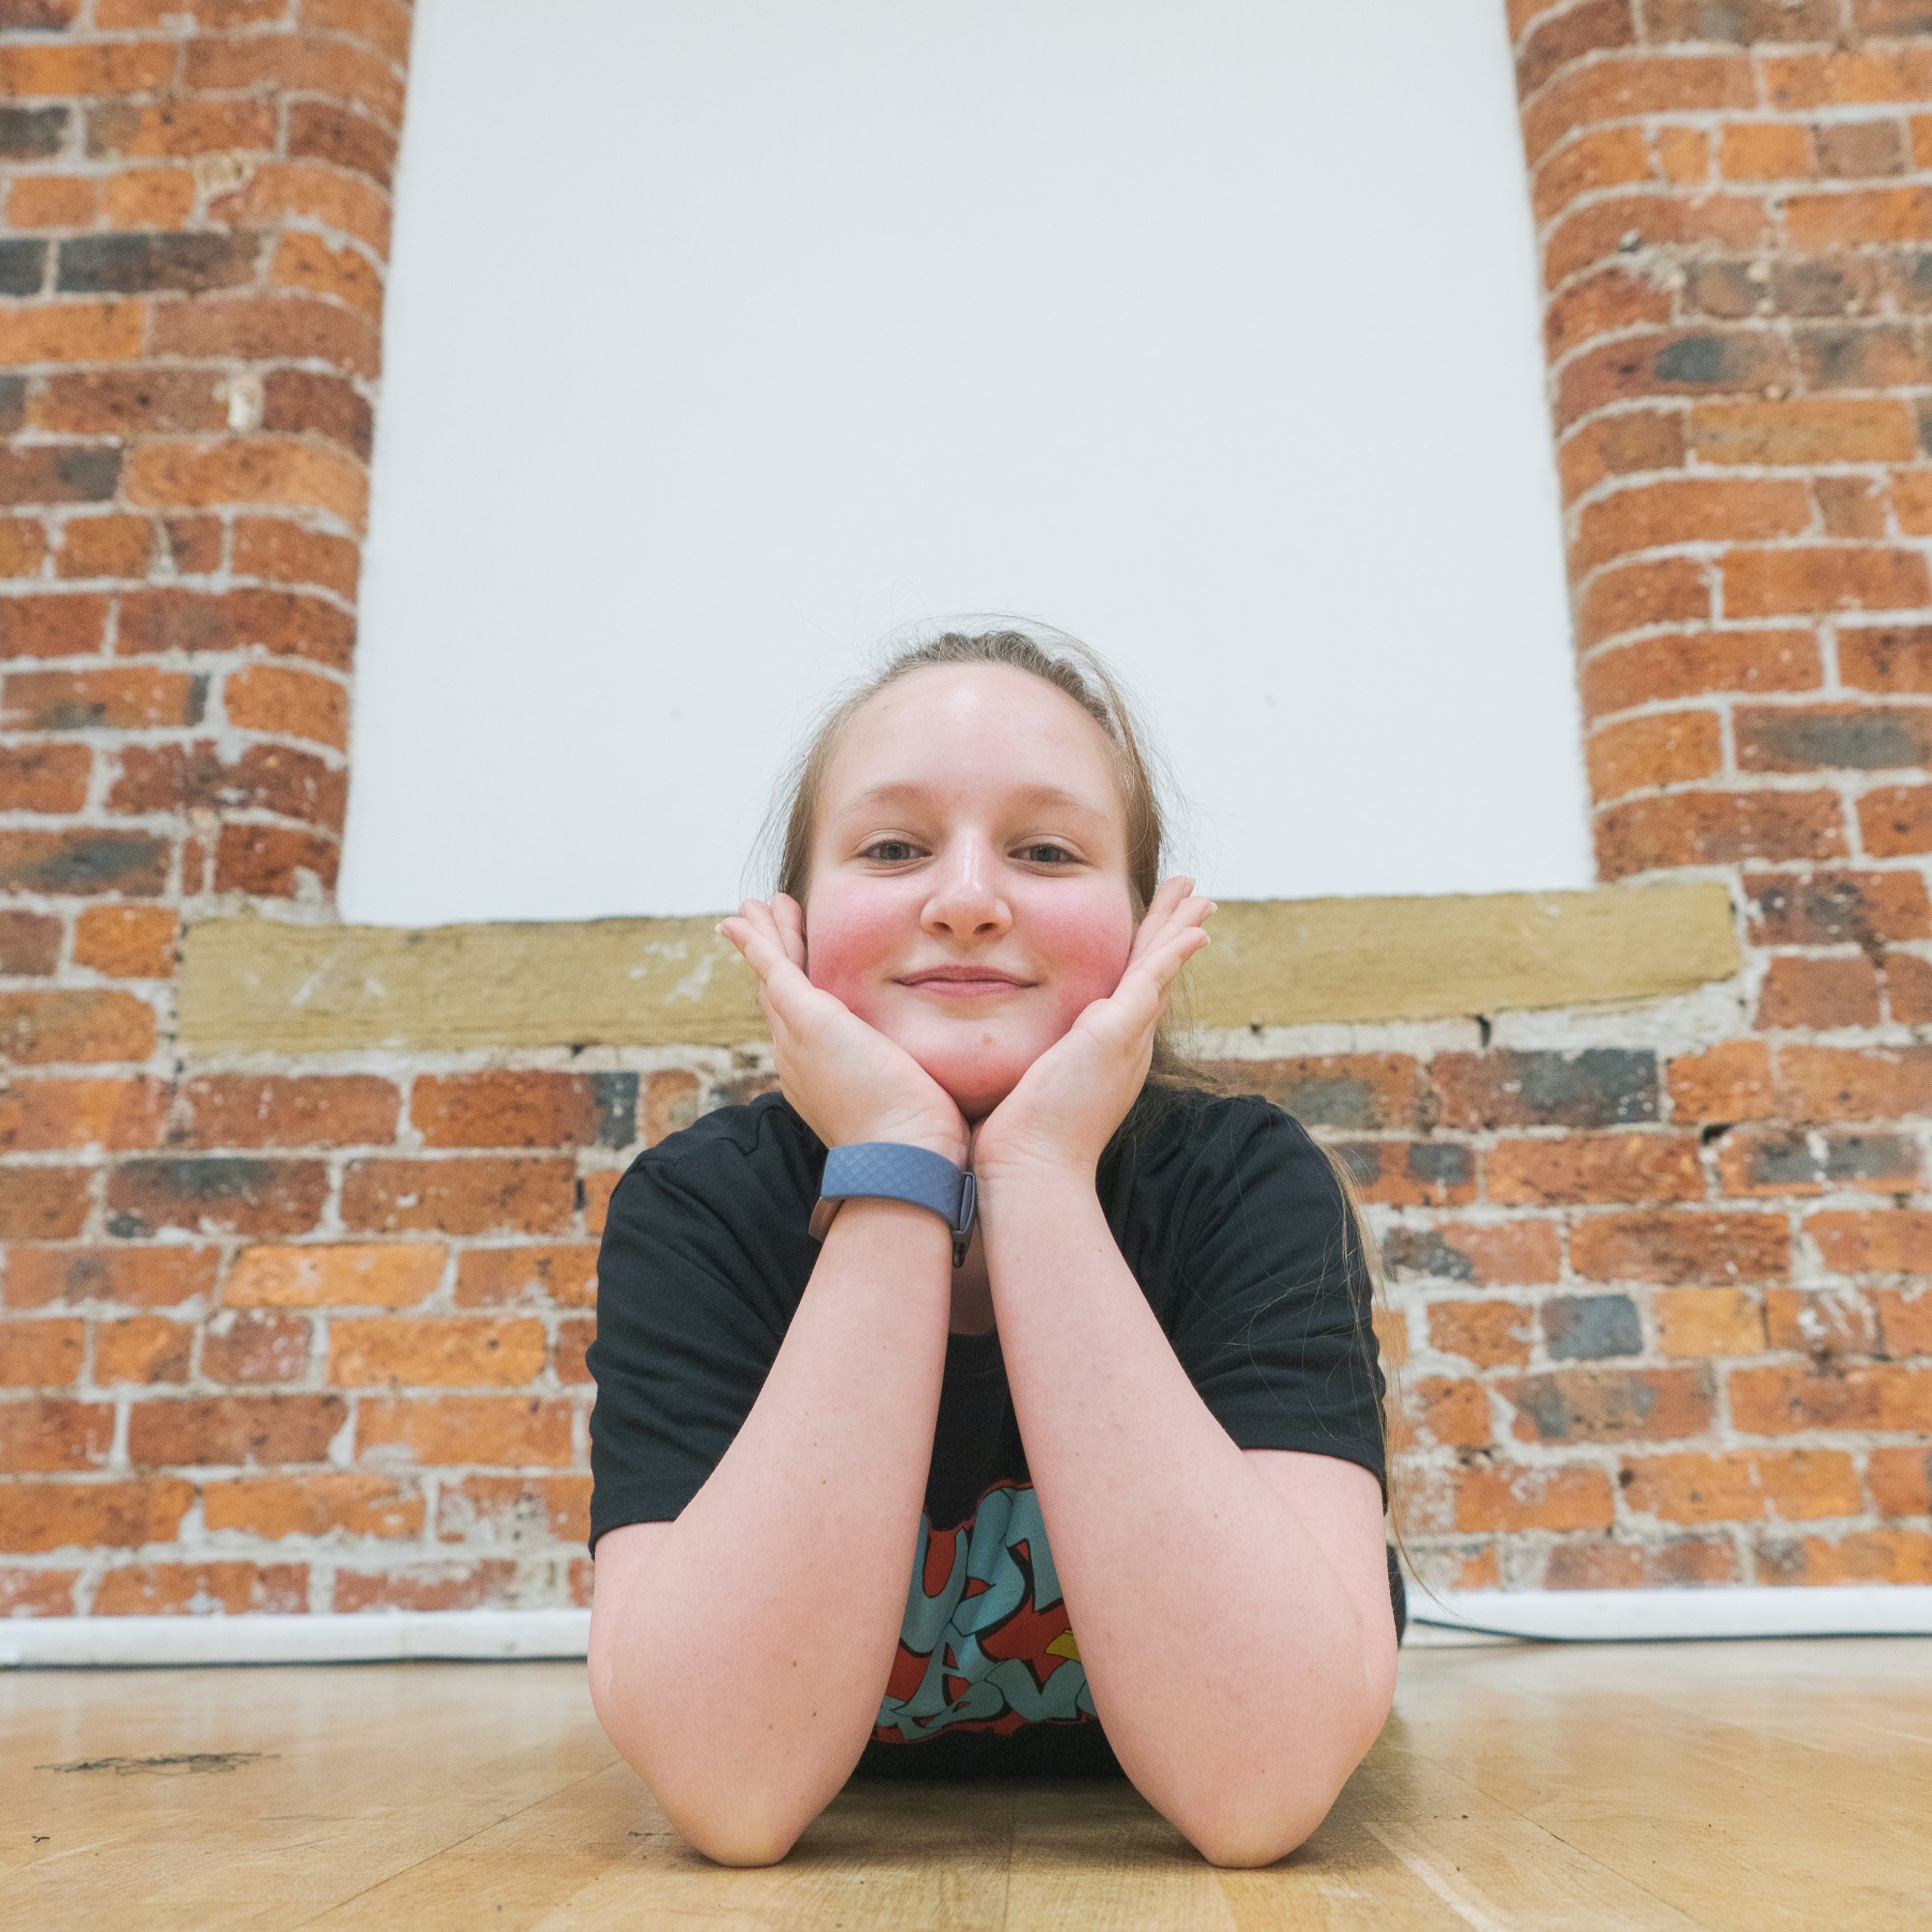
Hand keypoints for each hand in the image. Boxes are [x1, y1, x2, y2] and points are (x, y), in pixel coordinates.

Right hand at [717, 894, 969, 1162]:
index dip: (801, 990)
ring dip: (764, 938)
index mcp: (825, 1077)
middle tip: (760, 924)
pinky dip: (756, 942)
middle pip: (781, 996)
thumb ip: (922, 1081)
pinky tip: (742, 919)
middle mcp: (801, 1058)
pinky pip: (771, 968)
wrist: (905, 1158)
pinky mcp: (807, 1019)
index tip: (800, 967)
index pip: (808, 1023)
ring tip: (754, 908)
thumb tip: (950, 1082)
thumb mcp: (917, 1102)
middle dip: (773, 958)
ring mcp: (798, 1039)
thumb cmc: (923, 1144)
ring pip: (773, 977)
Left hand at [968, 877, 1213, 1188]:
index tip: (1156, 927)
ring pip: (1160, 968)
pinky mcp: (1117, 1035)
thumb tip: (1005, 1053)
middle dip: (1172, 932)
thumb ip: (1027, 1063)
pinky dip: (1174, 952)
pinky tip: (1194, 930)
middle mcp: (1125, 1046)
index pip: (1129, 990)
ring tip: (1200, 896)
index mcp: (1106, 1053)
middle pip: (1155, 974)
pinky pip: (1153, 980)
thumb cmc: (1016, 1141)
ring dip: (1179, 927)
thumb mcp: (1026, 1086)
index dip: (1144, 955)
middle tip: (1196, 898)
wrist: (1029, 1171)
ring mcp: (1126, 1040)